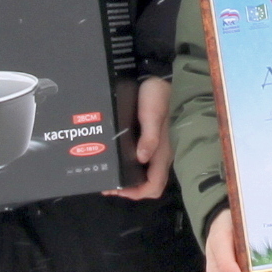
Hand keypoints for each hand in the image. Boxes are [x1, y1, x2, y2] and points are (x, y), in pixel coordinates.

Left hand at [104, 76, 173, 200]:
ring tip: (110, 175)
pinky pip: (141, 160)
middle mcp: (160, 155)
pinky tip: (116, 160)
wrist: (160, 78)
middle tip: (109, 185)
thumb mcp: (152, 115)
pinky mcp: (150, 140)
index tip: (117, 190)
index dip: (136, 193)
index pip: (153, 185)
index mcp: (162, 153)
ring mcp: (156, 148)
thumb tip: (141, 159)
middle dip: (130, 189)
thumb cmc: (158, 97)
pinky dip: (128, 166)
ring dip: (129, 179)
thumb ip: (149, 137)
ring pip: (145, 174)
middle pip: (149, 183)